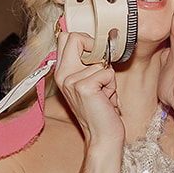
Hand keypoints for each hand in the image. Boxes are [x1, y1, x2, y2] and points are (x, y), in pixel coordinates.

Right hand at [54, 19, 124, 149]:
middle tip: (100, 69)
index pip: (66, 37)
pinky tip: (105, 99)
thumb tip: (100, 43)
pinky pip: (107, 73)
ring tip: (103, 94)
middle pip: (75, 37)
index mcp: (61, 72)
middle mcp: (63, 75)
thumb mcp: (88, 83)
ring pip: (100, 61)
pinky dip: (112, 86)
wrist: (102, 136)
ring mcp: (71, 80)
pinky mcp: (84, 87)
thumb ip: (87, 64)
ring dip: (108, 78)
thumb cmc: (100, 110)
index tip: (94, 54)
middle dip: (94, 47)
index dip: (85, 39)